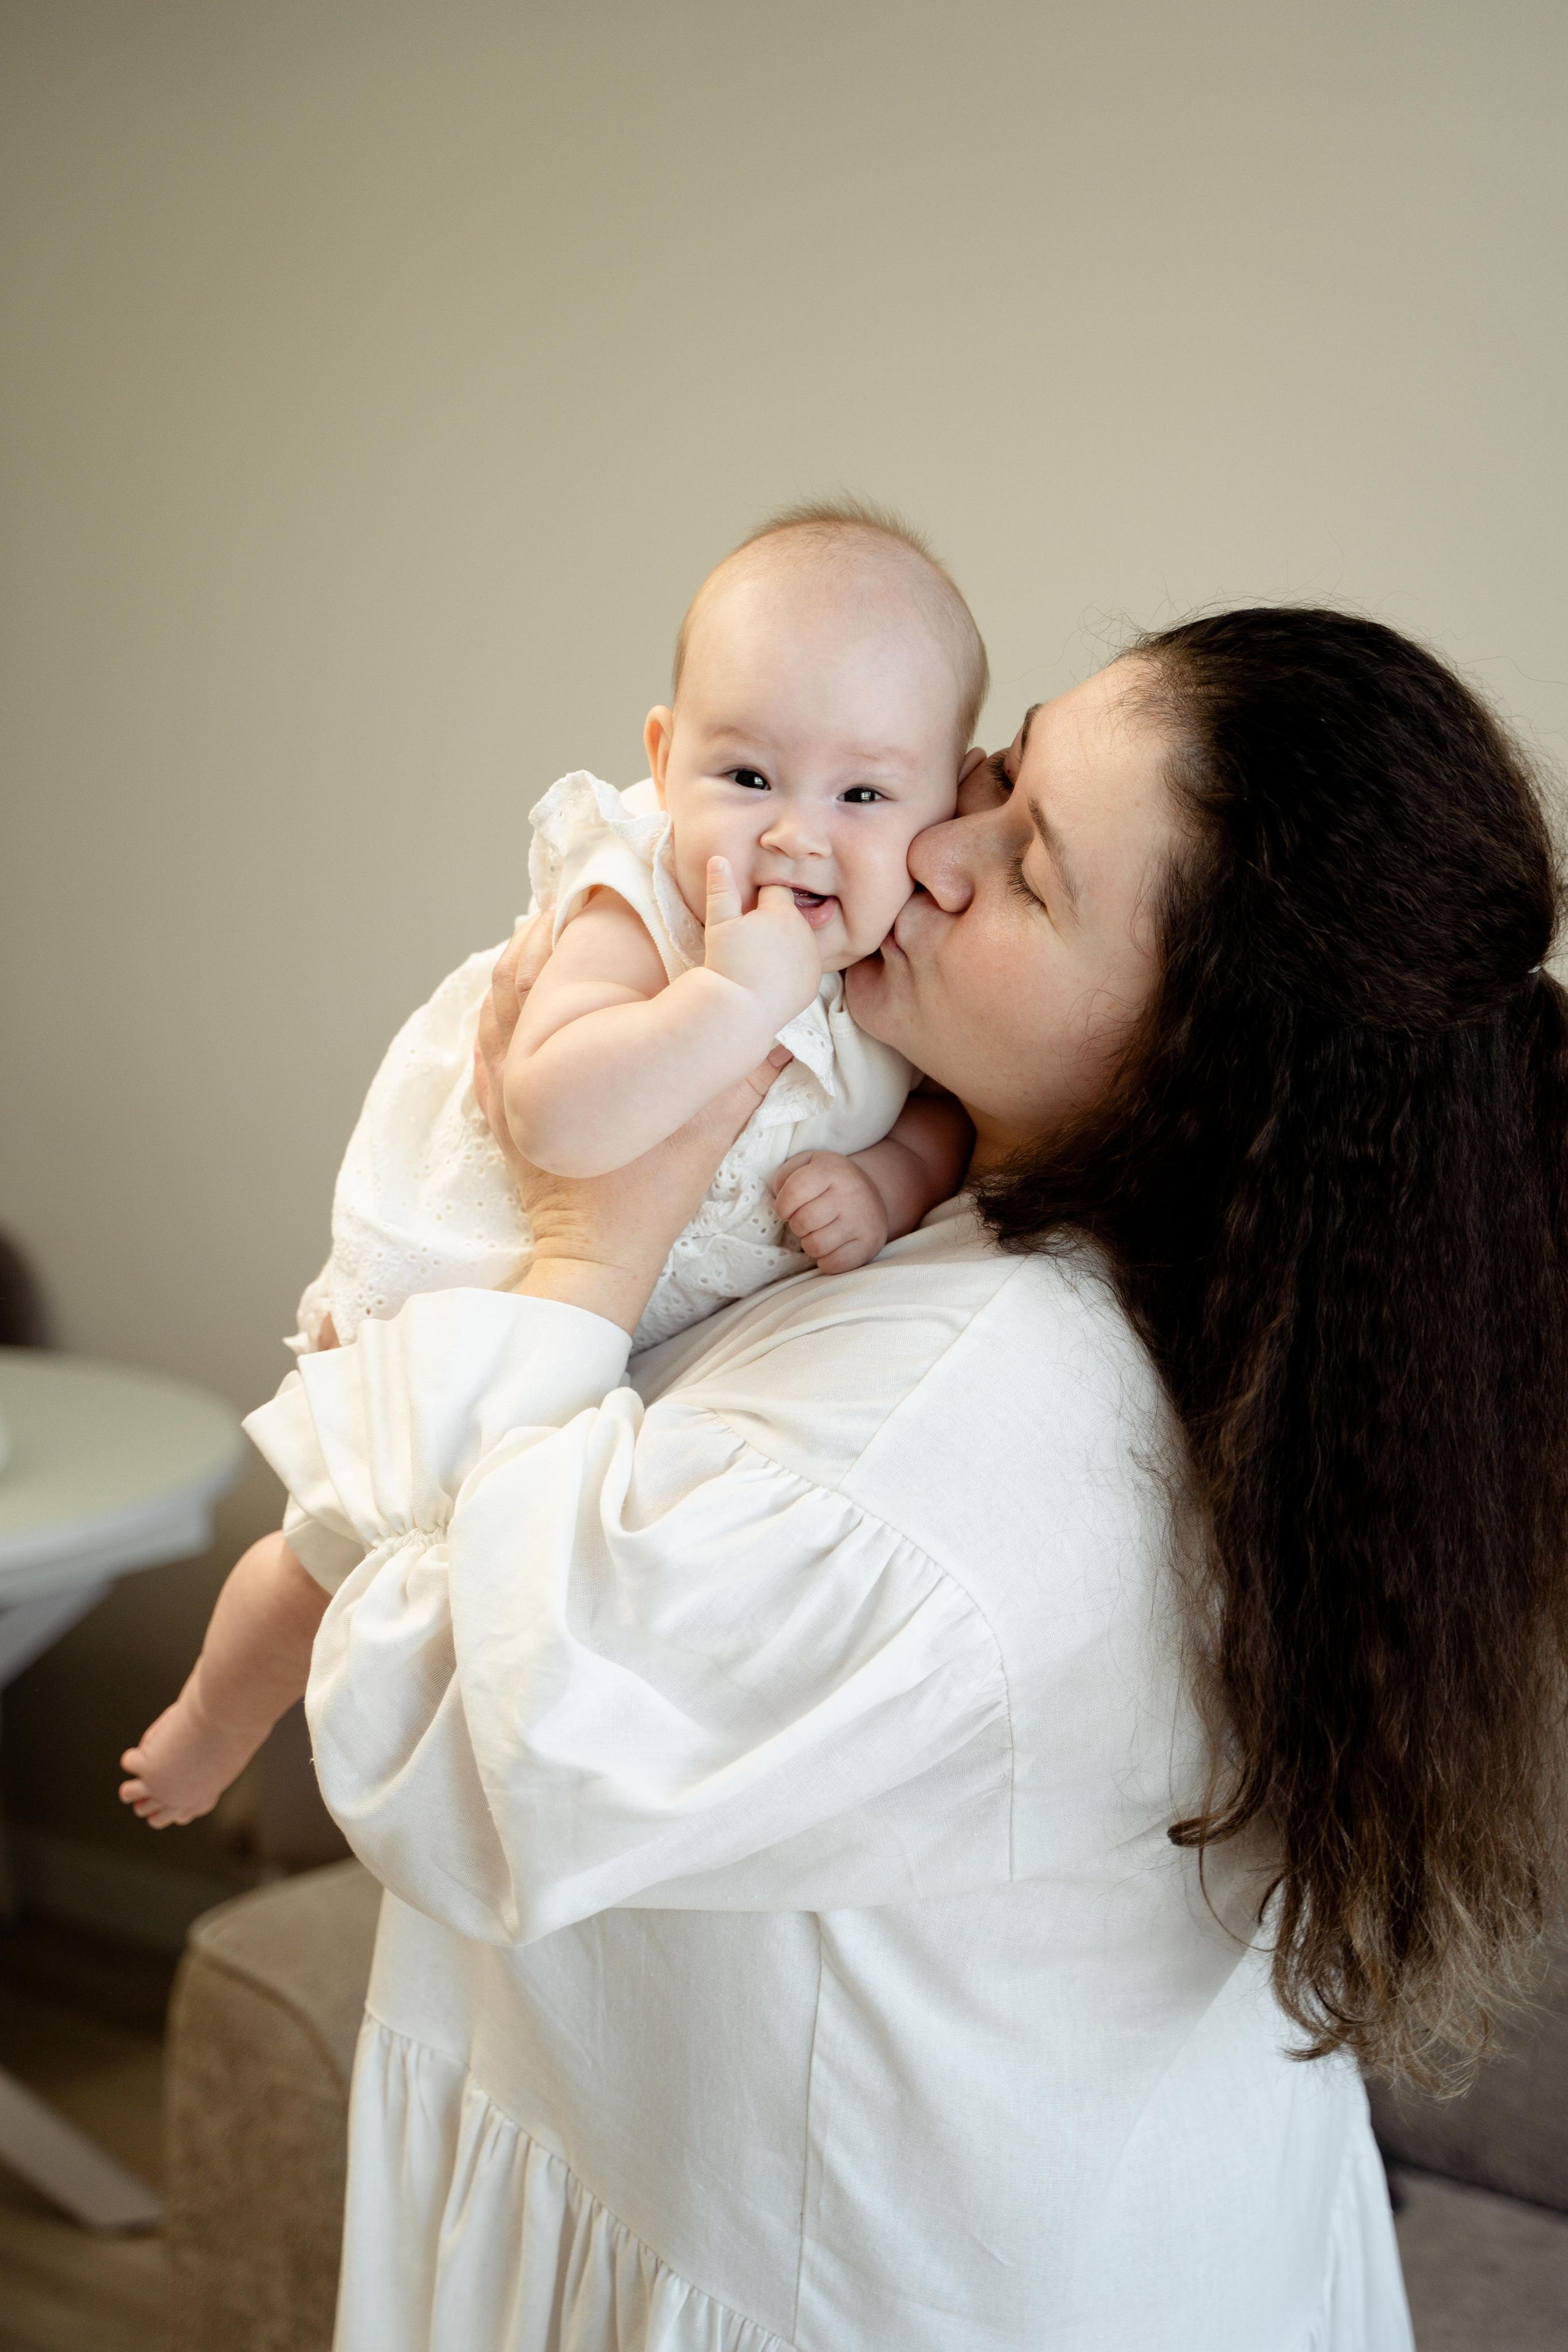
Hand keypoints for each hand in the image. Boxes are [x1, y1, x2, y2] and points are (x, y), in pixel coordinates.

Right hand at [119, 1689, 252, 1827]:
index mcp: (201, 1799)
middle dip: (148, 1800)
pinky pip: (129, 1762)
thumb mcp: (226, 1756)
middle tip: (155, 1778)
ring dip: (133, 1782)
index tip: (175, 1791)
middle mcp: (177, 1800)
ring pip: (129, 1793)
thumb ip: (208, 1764)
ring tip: (144, 1766)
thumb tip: (189, 1761)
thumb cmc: (232, 1735)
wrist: (225, 1723)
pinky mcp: (146, 1766)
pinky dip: (136, 1752)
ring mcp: (158, 1785)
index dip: (173, 1806)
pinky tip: (153, 1742)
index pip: (180, 1816)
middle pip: (151, 1815)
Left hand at [475, 912, 792, 1331]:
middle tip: (566, 904)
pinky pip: (486, 1053)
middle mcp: (527, 1068)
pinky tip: (506, 996)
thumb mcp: (707, 1131)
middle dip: (543, 939)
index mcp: (572, 1061)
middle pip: (519, 982)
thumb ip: (745, 1078)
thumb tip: (785, 1032)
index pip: (557, 973)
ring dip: (516, 970)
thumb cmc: (646, 1196)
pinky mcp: (500, 1119)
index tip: (593, 896)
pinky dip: (495, 1017)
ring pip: (496, 1010)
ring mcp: (506, 1093)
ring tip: (536, 934)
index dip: (572, 929)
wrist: (593, 1259)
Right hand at [700, 857, 821, 1035]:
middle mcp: (804, 932)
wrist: (741, 1011)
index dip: (758, 901)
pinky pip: (804, 967)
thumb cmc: (727, 964)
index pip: (774, 891)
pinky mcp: (814, 983)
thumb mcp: (719, 923)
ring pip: (799, 941)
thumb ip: (721, 889)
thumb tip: (718, 857)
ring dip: (785, 944)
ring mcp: (813, 959)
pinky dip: (792, 969)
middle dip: (774, 922)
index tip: (745, 917)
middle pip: (789, 916)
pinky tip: (772, 978)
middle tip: (751, 942)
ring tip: (761, 961)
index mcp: (783, 912)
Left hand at [773, 1151, 888, 1275]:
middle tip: (805, 1222)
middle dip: (796, 1225)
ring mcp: (862, 1220)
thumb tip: (779, 1196)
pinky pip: (834, 1264)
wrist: (872, 1198)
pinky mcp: (869, 1245)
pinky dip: (825, 1261)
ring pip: (816, 1246)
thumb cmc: (830, 1183)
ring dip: (809, 1244)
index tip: (786, 1209)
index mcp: (832, 1170)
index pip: (794, 1190)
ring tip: (818, 1233)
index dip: (782, 1205)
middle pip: (803, 1221)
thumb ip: (786, 1175)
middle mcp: (850, 1193)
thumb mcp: (808, 1164)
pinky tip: (831, 1247)